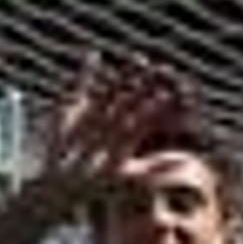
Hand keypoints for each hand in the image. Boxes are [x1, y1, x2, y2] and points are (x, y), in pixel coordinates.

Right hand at [43, 53, 194, 205]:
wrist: (57, 187)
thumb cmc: (91, 189)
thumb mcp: (125, 180)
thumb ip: (153, 171)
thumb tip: (185, 163)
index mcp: (126, 138)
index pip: (147, 117)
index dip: (159, 105)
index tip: (171, 92)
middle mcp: (114, 123)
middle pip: (133, 99)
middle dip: (145, 85)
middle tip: (160, 68)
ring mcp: (94, 114)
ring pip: (113, 90)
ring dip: (124, 74)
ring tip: (138, 57)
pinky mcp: (73, 108)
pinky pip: (81, 86)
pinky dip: (86, 72)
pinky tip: (94, 55)